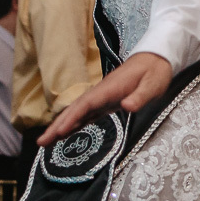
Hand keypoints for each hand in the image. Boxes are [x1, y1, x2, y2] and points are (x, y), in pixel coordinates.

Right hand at [39, 53, 172, 145]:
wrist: (157, 57)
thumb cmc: (155, 71)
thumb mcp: (153, 85)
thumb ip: (140, 96)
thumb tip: (125, 107)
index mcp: (110, 88)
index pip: (86, 104)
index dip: (71, 118)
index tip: (58, 131)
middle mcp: (101, 92)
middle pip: (75, 109)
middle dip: (58, 125)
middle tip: (41, 142)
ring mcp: (103, 97)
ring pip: (78, 112)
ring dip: (62, 126)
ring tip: (46, 142)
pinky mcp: (107, 101)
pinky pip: (87, 114)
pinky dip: (75, 123)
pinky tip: (67, 133)